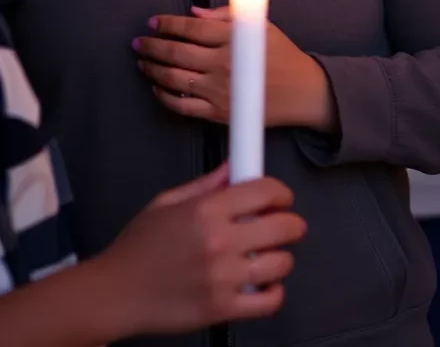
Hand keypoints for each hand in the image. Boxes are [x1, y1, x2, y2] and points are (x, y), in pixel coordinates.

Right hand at [98, 164, 305, 335]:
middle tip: (285, 226)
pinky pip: (268, 301)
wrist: (111, 294)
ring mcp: (222, 277)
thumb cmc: (136, 248)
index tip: (281, 199)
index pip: (266, 190)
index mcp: (207, 209)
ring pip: (281, 263)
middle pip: (284, 225)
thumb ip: (206, 184)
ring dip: (281, 258)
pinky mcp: (220, 309)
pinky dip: (273, 293)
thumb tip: (234, 167)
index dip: (281, 193)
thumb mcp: (167, 203)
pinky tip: (262, 285)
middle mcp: (219, 240)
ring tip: (269, 257)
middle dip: (291, 224)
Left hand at [134, 8, 336, 130]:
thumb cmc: (283, 55)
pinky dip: (164, 96)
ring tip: (142, 63)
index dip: (167, 24)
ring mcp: (218, 90)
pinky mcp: (217, 113)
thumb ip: (227, 16)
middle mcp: (222, 63)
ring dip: (152, 69)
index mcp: (233, 39)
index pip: (190, 28)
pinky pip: (181, 106)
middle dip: (152, 46)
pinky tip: (157, 87)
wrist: (303, 91)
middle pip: (175, 52)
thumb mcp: (262, 26)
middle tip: (139, 43)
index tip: (153, 22)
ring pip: (173, 78)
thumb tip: (194, 12)